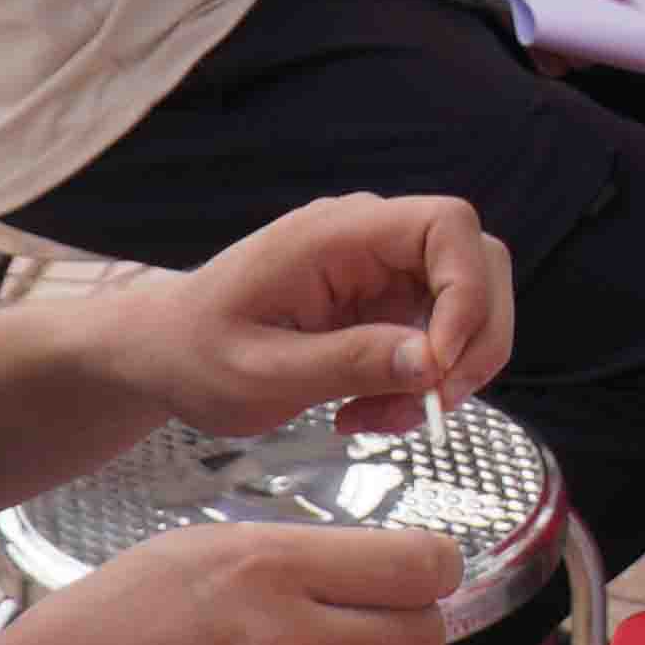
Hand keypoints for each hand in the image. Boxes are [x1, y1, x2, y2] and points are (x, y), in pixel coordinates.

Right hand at [0, 516, 463, 644]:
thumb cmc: (89, 639)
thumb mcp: (185, 556)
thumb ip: (284, 559)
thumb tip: (369, 569)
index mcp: (265, 567)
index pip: (419, 566)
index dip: (435, 570)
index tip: (426, 574)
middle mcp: (284, 641)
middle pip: (421, 639)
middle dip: (407, 630)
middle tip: (370, 628)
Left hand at [98, 192, 511, 436]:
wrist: (166, 354)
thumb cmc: (196, 354)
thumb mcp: (260, 372)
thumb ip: (346, 362)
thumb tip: (431, 362)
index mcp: (337, 233)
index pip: (446, 225)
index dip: (467, 289)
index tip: (441, 361)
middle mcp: (371, 240)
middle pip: (477, 263)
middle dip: (474, 340)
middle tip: (433, 405)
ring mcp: (383, 272)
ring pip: (468, 306)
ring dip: (449, 372)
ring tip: (380, 419)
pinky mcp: (386, 307)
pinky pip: (438, 340)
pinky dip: (422, 386)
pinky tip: (367, 413)